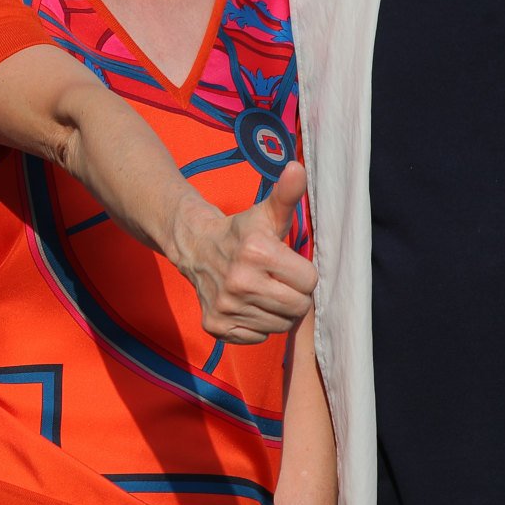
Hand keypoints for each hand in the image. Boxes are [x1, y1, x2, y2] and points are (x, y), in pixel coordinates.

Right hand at [171, 161, 315, 344]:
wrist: (194, 246)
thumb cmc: (241, 231)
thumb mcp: (266, 213)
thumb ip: (287, 194)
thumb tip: (298, 167)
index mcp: (257, 251)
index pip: (310, 282)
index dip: (301, 272)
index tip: (284, 263)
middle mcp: (239, 281)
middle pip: (298, 307)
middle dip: (293, 294)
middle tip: (276, 280)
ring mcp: (225, 306)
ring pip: (279, 325)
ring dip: (276, 311)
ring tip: (261, 291)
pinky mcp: (215, 325)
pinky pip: (257, 337)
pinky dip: (256, 325)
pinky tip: (245, 304)